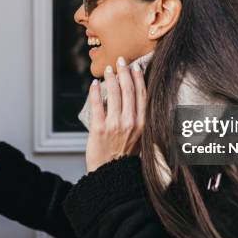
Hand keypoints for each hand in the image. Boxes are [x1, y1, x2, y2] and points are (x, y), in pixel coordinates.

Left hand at [85, 56, 146, 172]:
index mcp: (144, 124)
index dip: (138, 77)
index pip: (142, 94)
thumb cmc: (125, 159)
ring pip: (113, 93)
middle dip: (124, 71)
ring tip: (108, 69)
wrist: (111, 177)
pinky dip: (95, 91)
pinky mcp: (99, 128)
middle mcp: (131, 122)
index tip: (135, 66)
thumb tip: (137, 101)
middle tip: (120, 60)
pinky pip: (97, 104)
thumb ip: (141, 121)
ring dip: (110, 77)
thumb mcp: (141, 140)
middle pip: (128, 89)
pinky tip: (94, 84)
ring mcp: (115, 125)